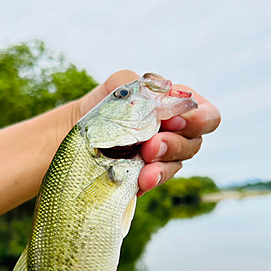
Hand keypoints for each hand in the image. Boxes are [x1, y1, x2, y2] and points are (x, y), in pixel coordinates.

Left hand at [76, 70, 220, 196]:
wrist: (64, 139)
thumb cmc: (94, 111)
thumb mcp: (115, 88)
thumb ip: (140, 87)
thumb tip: (162, 104)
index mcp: (172, 110)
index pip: (206, 116)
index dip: (199, 119)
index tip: (176, 122)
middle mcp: (170, 136)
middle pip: (194, 144)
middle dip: (175, 145)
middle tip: (150, 146)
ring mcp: (157, 161)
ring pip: (176, 166)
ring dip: (163, 167)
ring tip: (144, 168)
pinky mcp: (140, 180)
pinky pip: (153, 183)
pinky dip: (148, 182)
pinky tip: (138, 182)